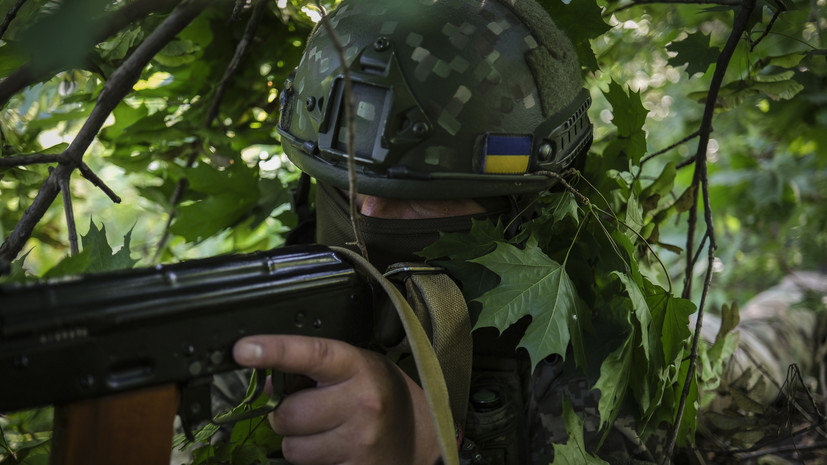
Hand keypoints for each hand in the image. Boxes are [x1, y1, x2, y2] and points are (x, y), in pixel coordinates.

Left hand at [233, 335, 440, 464]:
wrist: (421, 434)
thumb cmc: (382, 394)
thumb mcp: (355, 368)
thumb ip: (315, 370)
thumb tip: (266, 383)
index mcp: (357, 367)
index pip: (312, 354)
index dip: (275, 350)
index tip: (243, 350)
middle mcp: (361, 402)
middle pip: (288, 414)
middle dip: (288, 415)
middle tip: (309, 410)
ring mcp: (359, 440)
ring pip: (292, 448)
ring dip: (298, 443)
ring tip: (325, 432)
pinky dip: (314, 461)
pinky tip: (336, 449)